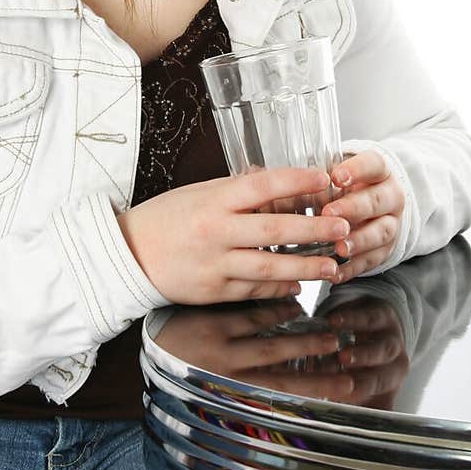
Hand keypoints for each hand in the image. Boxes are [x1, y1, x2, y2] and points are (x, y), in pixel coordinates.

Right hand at [116, 167, 347, 304]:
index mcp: (213, 200)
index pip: (262, 185)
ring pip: (269, 265)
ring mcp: (215, 263)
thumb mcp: (198, 193)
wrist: (128, 254)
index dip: (296, 181)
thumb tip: (274, 179)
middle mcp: (216, 231)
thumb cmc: (164, 219)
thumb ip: (236, 190)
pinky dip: (278, 286)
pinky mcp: (213, 290)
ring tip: (333, 266)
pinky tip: (298, 284)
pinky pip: (253, 288)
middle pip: (274, 229)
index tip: (324, 179)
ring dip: (305, 266)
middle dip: (314, 229)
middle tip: (343, 228)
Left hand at [320, 149, 404, 280]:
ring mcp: (391, 223)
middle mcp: (390, 196)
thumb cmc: (347, 186)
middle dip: (353, 208)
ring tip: (339, 247)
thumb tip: (286, 183)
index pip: (374, 165)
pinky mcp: (386, 249)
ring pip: (381, 232)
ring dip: (359, 241)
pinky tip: (336, 273)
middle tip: (328, 213)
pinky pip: (373, 260)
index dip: (357, 170)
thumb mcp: (337, 173)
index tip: (336, 177)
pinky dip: (353, 268)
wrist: (374, 205)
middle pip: (377, 200)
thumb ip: (320, 177)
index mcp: (379, 171)